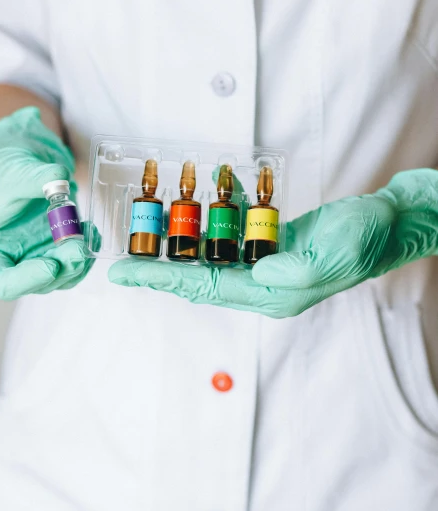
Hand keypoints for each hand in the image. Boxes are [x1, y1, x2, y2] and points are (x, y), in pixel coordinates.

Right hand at [0, 106, 91, 299]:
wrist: (23, 159)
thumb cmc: (7, 168)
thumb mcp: (15, 170)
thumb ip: (36, 178)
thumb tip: (60, 179)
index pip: (3, 283)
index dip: (28, 280)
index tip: (51, 264)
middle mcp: (11, 261)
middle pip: (39, 284)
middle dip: (64, 268)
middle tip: (80, 247)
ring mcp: (35, 258)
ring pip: (61, 277)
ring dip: (79, 261)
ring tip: (88, 233)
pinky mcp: (56, 250)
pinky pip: (75, 263)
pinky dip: (87, 251)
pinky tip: (92, 231)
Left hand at [108, 169, 437, 317]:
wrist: (388, 223)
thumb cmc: (364, 238)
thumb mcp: (332, 255)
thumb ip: (294, 271)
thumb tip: (256, 272)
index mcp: (273, 293)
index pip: (205, 287)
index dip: (162, 278)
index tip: (124, 273)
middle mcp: (265, 285)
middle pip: (199, 280)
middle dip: (159, 271)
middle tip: (121, 264)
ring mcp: (268, 268)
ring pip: (211, 261)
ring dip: (179, 250)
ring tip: (145, 240)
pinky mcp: (273, 248)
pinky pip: (231, 241)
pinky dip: (208, 230)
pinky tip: (192, 217)